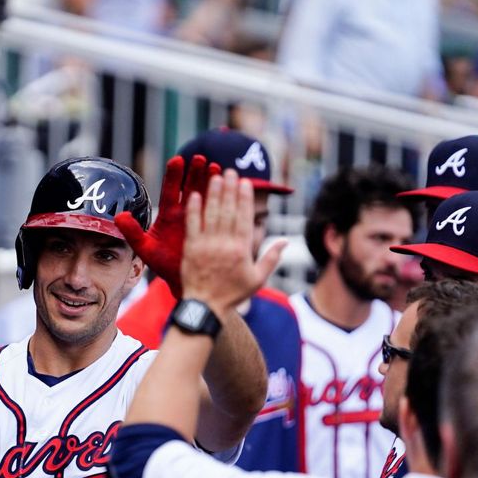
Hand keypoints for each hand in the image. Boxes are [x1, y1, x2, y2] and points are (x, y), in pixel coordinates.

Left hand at [115, 155, 218, 296]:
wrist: (183, 279)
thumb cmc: (163, 265)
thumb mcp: (145, 249)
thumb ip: (133, 232)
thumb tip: (119, 215)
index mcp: (168, 214)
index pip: (170, 190)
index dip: (174, 176)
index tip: (178, 160)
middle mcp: (184, 211)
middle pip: (189, 187)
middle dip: (194, 172)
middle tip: (200, 158)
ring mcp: (199, 216)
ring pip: (205, 193)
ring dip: (210, 180)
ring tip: (215, 167)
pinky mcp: (212, 224)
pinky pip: (217, 207)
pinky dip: (222, 196)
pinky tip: (227, 185)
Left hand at [180, 168, 286, 316]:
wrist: (206, 307)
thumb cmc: (233, 294)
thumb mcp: (258, 279)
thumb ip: (271, 258)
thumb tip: (286, 241)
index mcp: (242, 249)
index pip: (244, 217)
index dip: (245, 198)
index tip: (245, 182)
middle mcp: (225, 244)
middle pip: (228, 210)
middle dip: (230, 189)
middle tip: (230, 171)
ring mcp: (207, 245)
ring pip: (211, 213)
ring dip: (213, 193)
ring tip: (215, 176)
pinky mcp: (191, 248)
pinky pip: (192, 225)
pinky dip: (193, 209)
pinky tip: (193, 194)